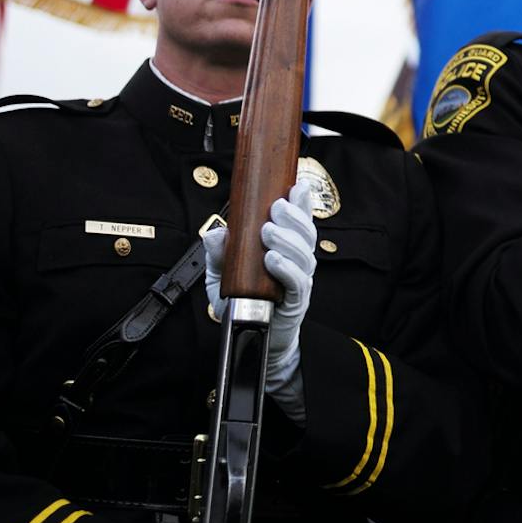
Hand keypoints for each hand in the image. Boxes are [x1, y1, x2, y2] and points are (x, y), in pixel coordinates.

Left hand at [201, 178, 316, 420]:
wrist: (252, 336)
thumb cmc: (244, 301)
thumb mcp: (225, 274)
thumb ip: (219, 254)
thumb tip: (214, 233)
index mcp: (287, 249)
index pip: (300, 222)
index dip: (302, 203)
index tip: (296, 186)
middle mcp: (299, 262)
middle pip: (306, 233)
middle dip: (293, 217)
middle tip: (275, 208)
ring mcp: (300, 281)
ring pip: (305, 254)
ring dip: (287, 239)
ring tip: (269, 231)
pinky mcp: (296, 301)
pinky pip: (297, 281)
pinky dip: (287, 268)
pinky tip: (273, 259)